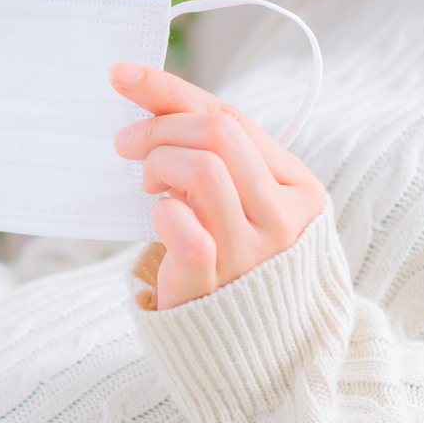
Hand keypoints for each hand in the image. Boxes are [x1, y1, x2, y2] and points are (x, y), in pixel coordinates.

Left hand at [110, 63, 328, 309]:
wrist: (243, 347)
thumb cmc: (234, 260)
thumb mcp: (236, 198)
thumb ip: (211, 152)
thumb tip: (145, 91)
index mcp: (299, 190)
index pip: (235, 119)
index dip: (173, 92)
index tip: (123, 75)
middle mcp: (284, 219)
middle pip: (220, 135)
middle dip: (160, 127)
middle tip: (127, 143)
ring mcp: (253, 252)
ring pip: (203, 169)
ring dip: (160, 164)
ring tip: (148, 184)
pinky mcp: (215, 282)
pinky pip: (181, 224)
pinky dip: (161, 213)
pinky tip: (160, 220)